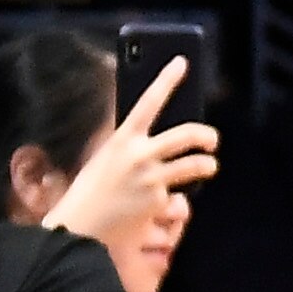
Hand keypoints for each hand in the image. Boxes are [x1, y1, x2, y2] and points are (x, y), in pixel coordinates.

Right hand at [43, 58, 217, 253]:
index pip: (149, 101)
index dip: (167, 79)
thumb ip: (130, 147)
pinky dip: (175, 200)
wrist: (81, 229)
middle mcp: (140, 156)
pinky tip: (165, 207)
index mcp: (122, 139)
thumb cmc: (90, 192)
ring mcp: (152, 179)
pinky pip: (177, 197)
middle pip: (186, 134)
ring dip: (207, 164)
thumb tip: (158, 139)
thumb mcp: (106, 159)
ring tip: (209, 165)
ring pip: (195, 165)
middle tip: (212, 139)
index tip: (182, 62)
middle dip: (206, 134)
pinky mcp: (158, 202)